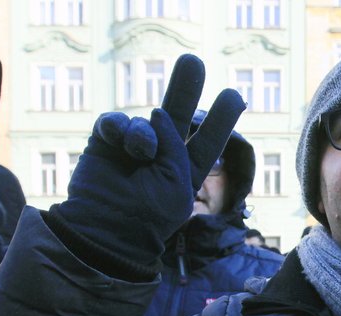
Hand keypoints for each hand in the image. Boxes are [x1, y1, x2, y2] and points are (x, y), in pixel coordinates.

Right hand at [53, 54, 245, 266]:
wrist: (107, 229)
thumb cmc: (149, 214)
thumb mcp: (177, 182)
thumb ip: (174, 144)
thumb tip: (156, 112)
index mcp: (185, 172)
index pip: (207, 142)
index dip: (220, 120)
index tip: (235, 95)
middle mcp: (161, 156)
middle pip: (177, 115)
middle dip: (185, 87)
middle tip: (193, 61)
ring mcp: (132, 149)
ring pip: (144, 122)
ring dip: (143, 134)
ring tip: (139, 154)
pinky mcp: (105, 143)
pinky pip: (114, 122)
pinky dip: (117, 128)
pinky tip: (119, 141)